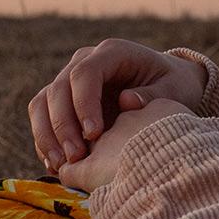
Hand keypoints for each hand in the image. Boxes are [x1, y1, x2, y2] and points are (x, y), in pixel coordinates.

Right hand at [28, 39, 207, 174]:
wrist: (168, 85)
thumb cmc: (175, 85)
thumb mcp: (176, 89)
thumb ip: (154, 95)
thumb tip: (126, 101)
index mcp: (113, 52)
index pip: (85, 74)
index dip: (84, 104)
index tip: (94, 135)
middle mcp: (86, 61)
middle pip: (58, 90)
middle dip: (63, 126)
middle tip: (76, 158)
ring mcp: (71, 80)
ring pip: (42, 103)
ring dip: (47, 135)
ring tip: (61, 166)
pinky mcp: (64, 100)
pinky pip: (43, 118)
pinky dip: (45, 141)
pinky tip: (56, 165)